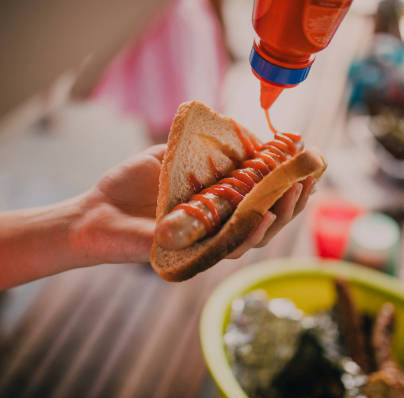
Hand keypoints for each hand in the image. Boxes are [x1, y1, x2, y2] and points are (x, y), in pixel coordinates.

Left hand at [69, 144, 315, 264]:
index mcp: (217, 204)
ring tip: (296, 192)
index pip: (261, 197)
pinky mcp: (193, 257)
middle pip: (266, 218)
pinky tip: (266, 215)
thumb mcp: (170, 154)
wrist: (94, 212)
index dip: (287, 184)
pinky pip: (226, 249)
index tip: (309, 165)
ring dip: (279, 215)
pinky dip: (249, 233)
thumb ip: (204, 146)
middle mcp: (218, 226)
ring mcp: (207, 243)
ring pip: (254, 237)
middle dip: (292, 200)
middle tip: (309, 179)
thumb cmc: (129, 184)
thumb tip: (246, 134)